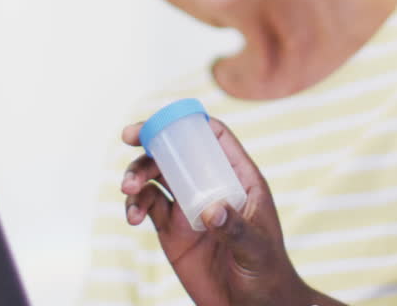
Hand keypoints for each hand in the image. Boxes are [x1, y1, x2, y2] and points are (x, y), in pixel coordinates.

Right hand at [120, 117, 345, 305]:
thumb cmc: (267, 275)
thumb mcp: (256, 250)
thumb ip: (236, 229)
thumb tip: (210, 209)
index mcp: (238, 179)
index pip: (214, 137)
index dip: (189, 122)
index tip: (163, 121)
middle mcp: (211, 186)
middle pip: (177, 151)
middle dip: (150, 142)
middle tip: (128, 140)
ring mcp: (189, 207)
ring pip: (156, 175)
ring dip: (137, 174)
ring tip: (129, 191)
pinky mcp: (171, 230)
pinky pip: (147, 206)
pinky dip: (134, 205)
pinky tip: (133, 217)